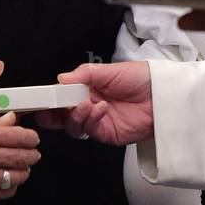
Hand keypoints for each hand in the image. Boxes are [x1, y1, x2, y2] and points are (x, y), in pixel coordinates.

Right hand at [0, 112, 40, 200]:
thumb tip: (10, 119)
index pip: (20, 136)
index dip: (31, 138)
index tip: (32, 139)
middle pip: (23, 156)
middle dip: (32, 155)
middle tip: (33, 154)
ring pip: (16, 176)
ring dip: (24, 172)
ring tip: (22, 169)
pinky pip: (2, 193)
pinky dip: (10, 188)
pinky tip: (9, 184)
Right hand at [37, 61, 153, 144]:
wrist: (163, 95)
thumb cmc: (139, 78)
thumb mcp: (109, 70)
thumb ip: (83, 74)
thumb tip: (60, 79)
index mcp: (86, 88)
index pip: (61, 96)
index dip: (50, 98)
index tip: (42, 97)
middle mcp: (88, 105)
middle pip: (61, 116)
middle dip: (53, 113)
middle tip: (52, 107)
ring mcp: (97, 121)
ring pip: (73, 125)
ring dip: (75, 115)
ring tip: (86, 104)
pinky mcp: (107, 133)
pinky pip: (90, 130)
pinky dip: (91, 119)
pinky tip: (100, 108)